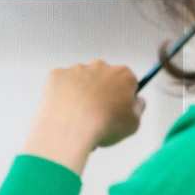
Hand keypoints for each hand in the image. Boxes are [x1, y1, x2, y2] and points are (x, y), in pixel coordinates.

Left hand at [24, 60, 144, 173]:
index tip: (117, 108)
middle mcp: (100, 66)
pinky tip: (64, 108)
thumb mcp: (134, 123)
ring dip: (81, 91)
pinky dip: (63, 93)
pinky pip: (62, 82)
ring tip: (78, 114)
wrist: (72, 128)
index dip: (122, 96)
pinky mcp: (57, 74)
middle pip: (103, 76)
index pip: (127, 81)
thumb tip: (136, 100)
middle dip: (101, 90)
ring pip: (81, 78)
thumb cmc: (106, 126)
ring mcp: (76, 68)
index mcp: (123, 75)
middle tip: (96, 112)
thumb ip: (137, 108)